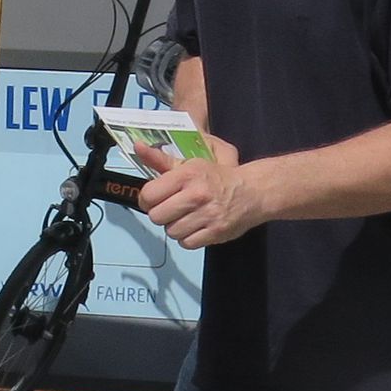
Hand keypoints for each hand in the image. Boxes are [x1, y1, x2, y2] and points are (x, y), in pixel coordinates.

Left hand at [133, 135, 259, 248]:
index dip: (147, 200)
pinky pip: (186, 243)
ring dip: (175, 227)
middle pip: (157, 216)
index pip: (148, 195)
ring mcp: (207, 215)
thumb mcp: (190, 164)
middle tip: (170, 209)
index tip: (154, 199)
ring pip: (171, 232)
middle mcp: (196, 194)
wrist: (252, 192)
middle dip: (160, 214)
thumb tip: (137, 147)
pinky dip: (188, 238)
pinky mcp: (216, 232)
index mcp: (187, 175)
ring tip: (185, 217)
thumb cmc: (217, 177)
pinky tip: (195, 227)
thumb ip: (161, 160)